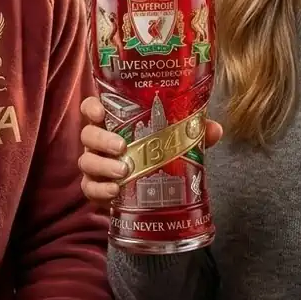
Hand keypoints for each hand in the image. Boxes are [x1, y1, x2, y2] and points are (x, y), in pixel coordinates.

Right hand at [78, 96, 222, 205]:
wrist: (151, 190)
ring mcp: (95, 165)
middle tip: (122, 147)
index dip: (91, 107)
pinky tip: (114, 191)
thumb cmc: (157, 155)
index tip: (100, 111)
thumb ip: (191, 132)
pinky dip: (100, 190)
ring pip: (86, 162)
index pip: (91, 108)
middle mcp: (99, 142)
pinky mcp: (97, 189)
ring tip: (124, 171)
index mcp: (113, 123)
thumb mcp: (175, 141)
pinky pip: (89, 188)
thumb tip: (214, 129)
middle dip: (102, 139)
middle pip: (88, 135)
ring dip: (103, 166)